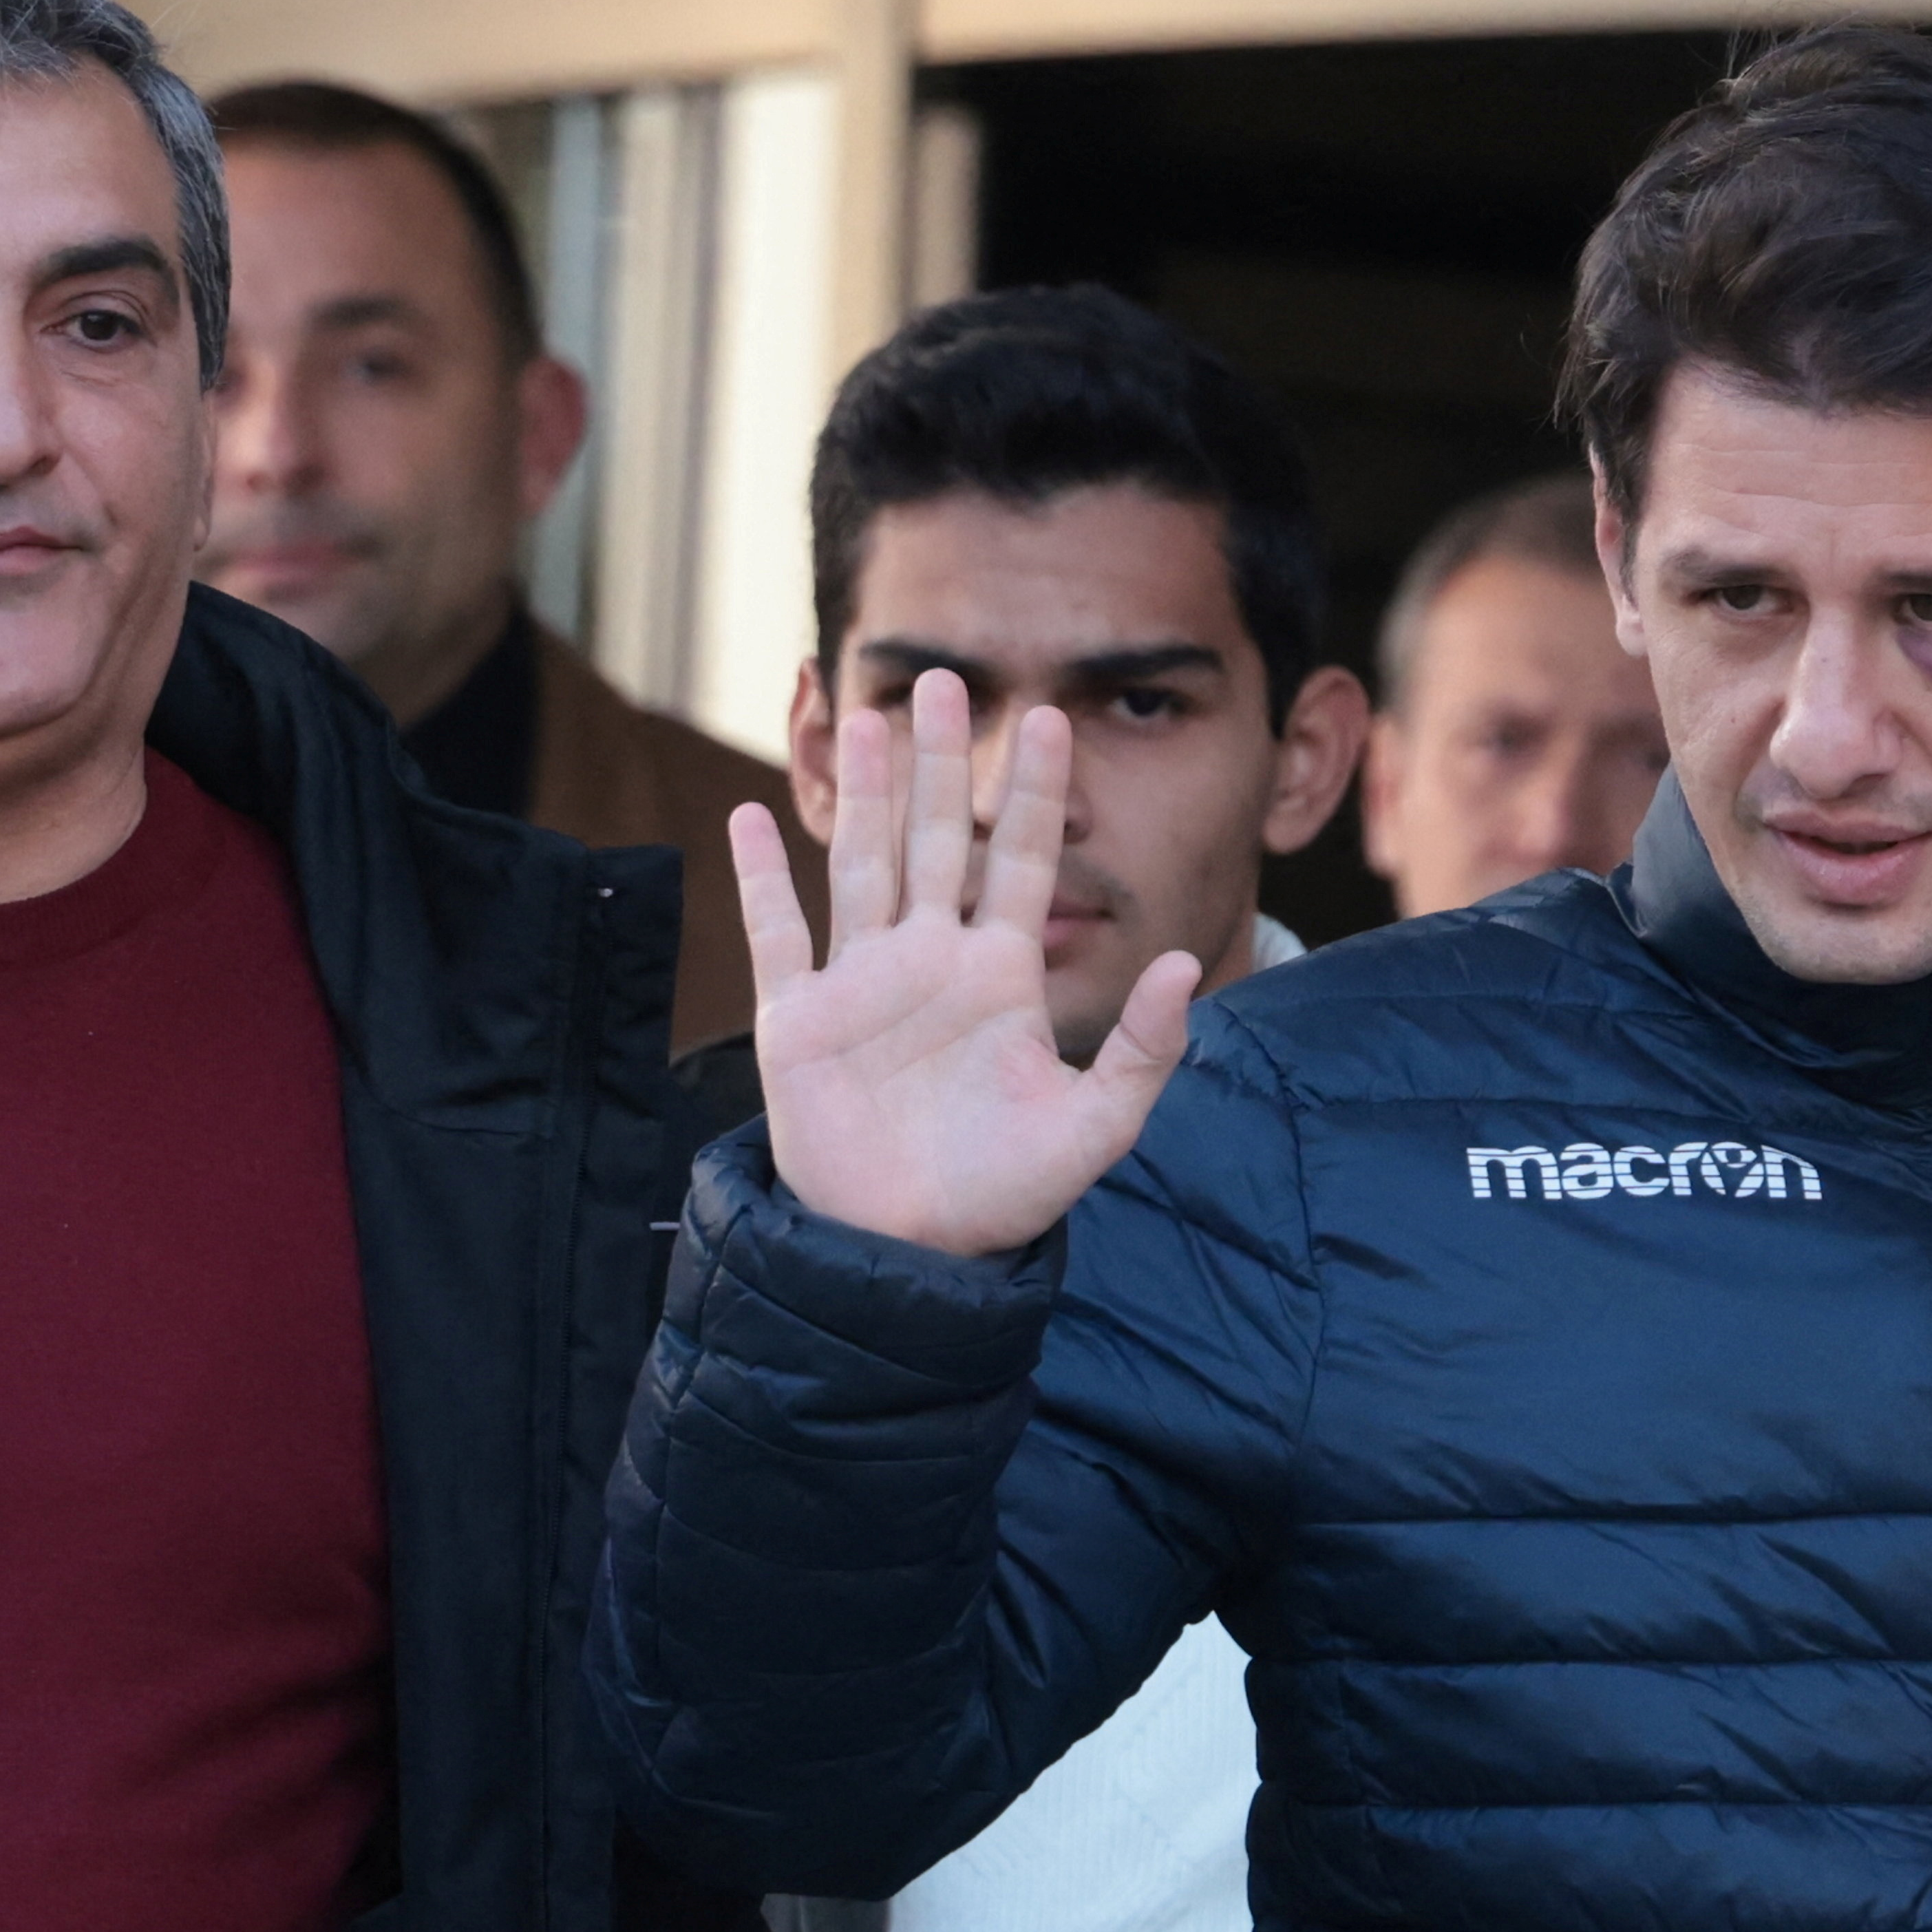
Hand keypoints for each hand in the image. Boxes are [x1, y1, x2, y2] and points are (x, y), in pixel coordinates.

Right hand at [737, 667, 1194, 1257]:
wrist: (915, 1251)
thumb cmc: (1007, 1194)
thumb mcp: (1097, 1127)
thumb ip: (1145, 1050)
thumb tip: (1179, 966)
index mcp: (1001, 979)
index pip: (1023, 864)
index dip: (1034, 794)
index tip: (1050, 718)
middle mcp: (931, 965)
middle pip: (940, 841)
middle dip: (945, 764)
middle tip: (949, 680)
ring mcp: (862, 986)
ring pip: (864, 865)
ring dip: (868, 795)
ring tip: (872, 716)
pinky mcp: (801, 1021)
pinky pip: (779, 935)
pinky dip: (762, 880)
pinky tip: (751, 818)